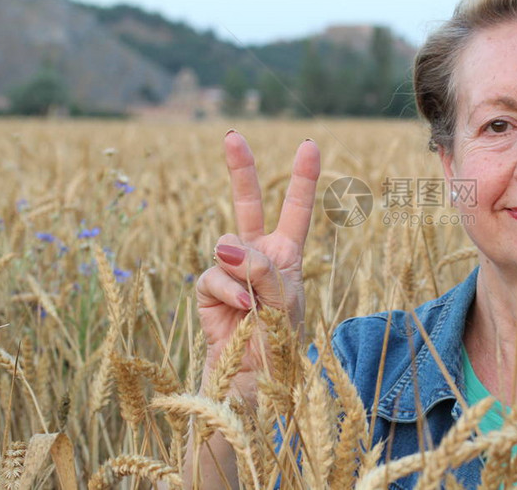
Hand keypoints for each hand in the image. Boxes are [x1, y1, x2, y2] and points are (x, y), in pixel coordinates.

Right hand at [195, 131, 319, 382]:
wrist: (250, 381)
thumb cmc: (277, 344)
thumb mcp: (284, 303)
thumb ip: (262, 270)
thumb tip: (224, 245)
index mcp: (286, 255)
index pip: (296, 210)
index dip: (302, 178)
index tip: (309, 145)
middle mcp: (257, 255)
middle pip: (248, 203)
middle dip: (241, 169)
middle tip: (233, 136)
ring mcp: (230, 269)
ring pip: (229, 246)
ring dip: (244, 276)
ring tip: (255, 307)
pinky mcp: (207, 287)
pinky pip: (214, 274)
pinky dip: (228, 293)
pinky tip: (239, 312)